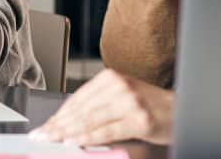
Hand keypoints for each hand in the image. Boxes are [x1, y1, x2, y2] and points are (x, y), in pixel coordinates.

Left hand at [30, 69, 174, 145]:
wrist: (178, 110)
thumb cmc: (147, 106)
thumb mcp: (120, 96)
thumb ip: (97, 104)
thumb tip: (67, 121)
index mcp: (110, 78)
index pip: (77, 98)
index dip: (58, 114)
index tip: (44, 126)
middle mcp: (118, 86)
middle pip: (81, 109)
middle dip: (59, 125)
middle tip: (42, 135)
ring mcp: (129, 102)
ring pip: (91, 120)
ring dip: (68, 132)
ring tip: (54, 140)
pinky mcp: (139, 119)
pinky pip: (107, 130)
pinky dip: (88, 137)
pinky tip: (75, 142)